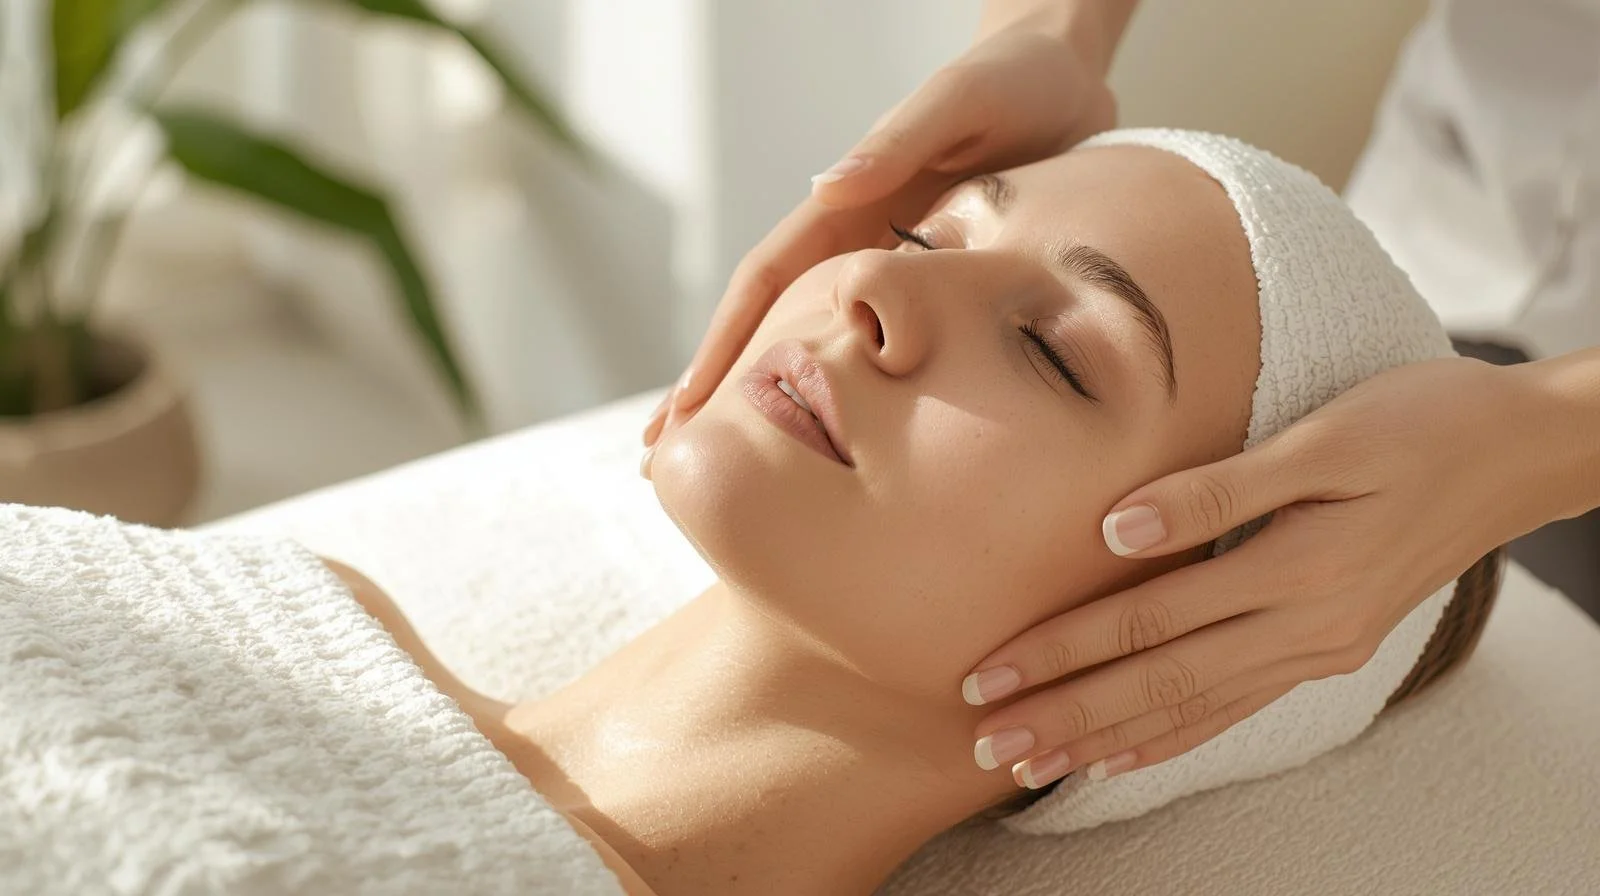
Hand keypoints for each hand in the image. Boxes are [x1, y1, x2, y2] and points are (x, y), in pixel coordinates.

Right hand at [643, 24, 1116, 446]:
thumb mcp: (956, 102)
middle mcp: (857, 242)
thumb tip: (823, 189)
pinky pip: (886, 349)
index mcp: (848, 204)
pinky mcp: (939, 287)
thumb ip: (895, 142)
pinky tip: (844, 439)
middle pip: (770, 329)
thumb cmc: (1013, 80)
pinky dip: (852, 395)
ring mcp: (893, 269)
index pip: (765, 285)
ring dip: (772, 403)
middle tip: (665, 462)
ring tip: (734, 466)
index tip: (685, 410)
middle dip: (715, 392)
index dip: (722, 348)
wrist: (1068, 74)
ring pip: (820, 349)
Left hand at [963, 357, 1543, 787]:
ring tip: (1035, 764)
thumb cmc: (1423, 422)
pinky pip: (1236, 708)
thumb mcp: (1325, 438)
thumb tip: (1116, 528)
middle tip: (985, 743)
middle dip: (1065, 715)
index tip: (989, 673)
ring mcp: (1319, 648)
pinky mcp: (1329, 648)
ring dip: (1107, 739)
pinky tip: (1126, 757)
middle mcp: (1306, 629)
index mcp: (1297, 571)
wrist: (1521, 454)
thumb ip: (1219, 487)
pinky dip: (1175, 737)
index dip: (1062, 649)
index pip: (1149, 621)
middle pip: (1159, 684)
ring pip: (1192, 708)